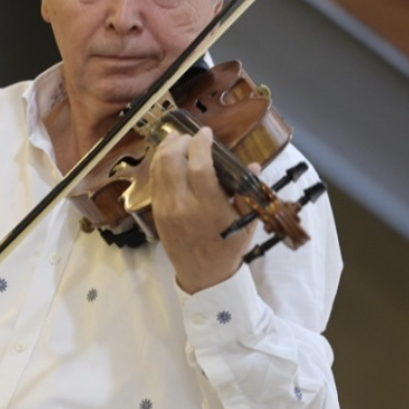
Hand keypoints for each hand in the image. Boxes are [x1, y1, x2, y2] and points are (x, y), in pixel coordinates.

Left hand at [148, 128, 255, 293]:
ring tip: (178, 140)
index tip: (207, 132)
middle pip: (171, 161)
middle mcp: (183, 206)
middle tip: (192, 137)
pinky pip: (154, 181)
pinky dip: (160, 164)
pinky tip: (169, 158)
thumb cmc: (228, 248)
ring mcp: (166, 209)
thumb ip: (246, 192)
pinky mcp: (156, 212)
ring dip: (166, 149)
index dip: (201, 144)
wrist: (204, 275)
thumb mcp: (245, 222)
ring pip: (158, 168)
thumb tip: (254, 165)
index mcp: (208, 208)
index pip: (199, 166)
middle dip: (181, 142)